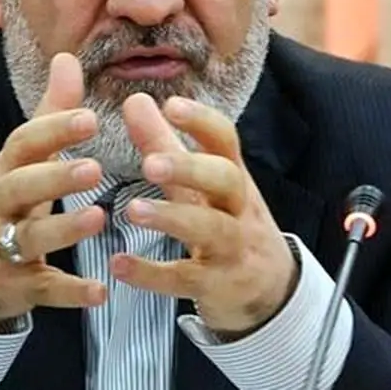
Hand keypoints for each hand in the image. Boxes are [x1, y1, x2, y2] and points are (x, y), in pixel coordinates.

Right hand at [0, 53, 108, 329]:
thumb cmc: (5, 205)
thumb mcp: (21, 160)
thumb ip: (50, 113)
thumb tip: (67, 57)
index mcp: (6, 170)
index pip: (23, 143)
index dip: (53, 130)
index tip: (89, 117)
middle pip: (19, 188)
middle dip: (53, 177)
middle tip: (94, 167)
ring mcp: (3, 247)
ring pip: (28, 237)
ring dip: (63, 229)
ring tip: (98, 217)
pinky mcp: (16, 286)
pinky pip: (42, 289)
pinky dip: (70, 292)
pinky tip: (100, 292)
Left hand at [110, 93, 296, 335]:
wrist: (270, 289)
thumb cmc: (226, 220)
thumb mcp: (201, 184)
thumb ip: (164, 143)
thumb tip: (135, 100)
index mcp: (231, 176)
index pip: (226, 141)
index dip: (202, 121)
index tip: (172, 105)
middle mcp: (238, 208)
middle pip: (226, 181)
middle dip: (190, 169)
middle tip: (149, 163)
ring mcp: (232, 248)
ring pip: (211, 229)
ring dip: (172, 218)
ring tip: (132, 210)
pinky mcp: (217, 285)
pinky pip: (186, 279)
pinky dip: (152, 275)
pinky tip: (119, 264)